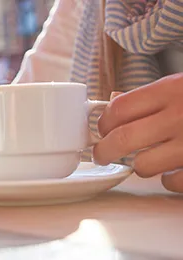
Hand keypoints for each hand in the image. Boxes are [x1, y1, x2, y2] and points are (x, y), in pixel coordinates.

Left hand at [94, 74, 182, 191]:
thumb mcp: (181, 85)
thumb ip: (152, 96)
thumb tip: (114, 101)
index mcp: (171, 91)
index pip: (119, 108)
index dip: (104, 122)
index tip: (101, 130)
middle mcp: (178, 116)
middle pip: (122, 139)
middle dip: (104, 151)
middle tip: (101, 155)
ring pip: (143, 165)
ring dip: (139, 166)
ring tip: (148, 159)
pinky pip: (171, 182)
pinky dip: (169, 179)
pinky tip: (174, 168)